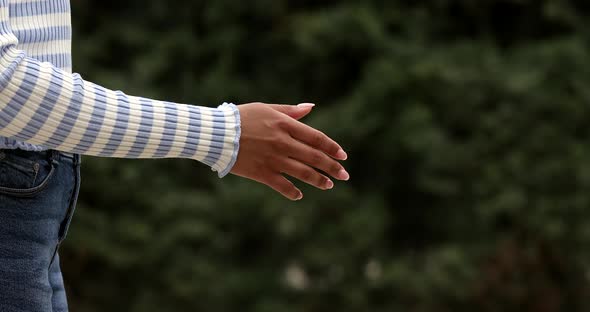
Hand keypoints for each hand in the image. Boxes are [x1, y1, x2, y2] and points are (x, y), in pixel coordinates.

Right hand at [230, 102, 348, 200]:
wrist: (215, 133)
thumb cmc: (240, 117)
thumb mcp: (266, 108)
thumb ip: (290, 111)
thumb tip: (311, 107)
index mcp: (285, 125)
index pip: (316, 138)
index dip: (332, 148)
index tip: (343, 156)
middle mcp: (282, 142)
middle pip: (314, 157)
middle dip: (332, 167)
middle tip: (344, 175)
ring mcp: (273, 159)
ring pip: (303, 173)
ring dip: (319, 180)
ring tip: (329, 185)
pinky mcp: (261, 173)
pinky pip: (282, 185)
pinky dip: (293, 192)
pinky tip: (300, 195)